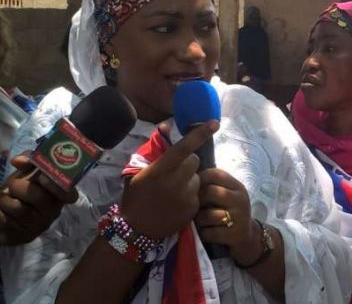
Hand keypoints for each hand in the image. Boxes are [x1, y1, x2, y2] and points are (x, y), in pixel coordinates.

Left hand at [0, 154, 78, 245]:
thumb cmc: (18, 190)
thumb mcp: (25, 173)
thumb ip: (28, 161)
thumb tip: (18, 160)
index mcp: (58, 195)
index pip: (69, 194)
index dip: (56, 186)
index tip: (41, 177)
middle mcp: (52, 212)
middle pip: (40, 199)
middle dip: (19, 188)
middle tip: (10, 184)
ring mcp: (38, 226)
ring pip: (19, 210)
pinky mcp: (23, 237)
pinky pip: (5, 222)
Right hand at [120, 121, 218, 239]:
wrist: (137, 229)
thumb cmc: (136, 196)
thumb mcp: (138, 171)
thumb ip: (154, 149)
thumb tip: (165, 126)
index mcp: (160, 170)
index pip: (183, 148)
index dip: (200, 134)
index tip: (214, 123)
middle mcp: (174, 182)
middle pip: (194, 160)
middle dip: (188, 162)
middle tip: (175, 171)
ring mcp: (185, 196)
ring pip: (197, 177)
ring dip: (190, 179)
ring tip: (175, 189)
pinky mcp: (192, 208)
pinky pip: (197, 193)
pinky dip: (190, 194)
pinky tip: (177, 201)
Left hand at [194, 169, 261, 265]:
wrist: (247, 237)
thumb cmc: (230, 213)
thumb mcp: (228, 196)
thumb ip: (213, 186)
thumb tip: (188, 177)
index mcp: (238, 187)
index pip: (216, 174)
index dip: (200, 178)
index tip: (192, 186)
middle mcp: (240, 200)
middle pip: (210, 192)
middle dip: (197, 200)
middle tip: (192, 206)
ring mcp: (239, 218)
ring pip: (207, 215)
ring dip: (198, 220)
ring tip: (199, 222)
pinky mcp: (234, 235)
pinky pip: (209, 233)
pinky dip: (204, 234)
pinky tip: (207, 233)